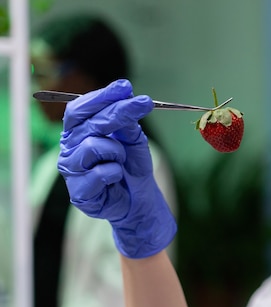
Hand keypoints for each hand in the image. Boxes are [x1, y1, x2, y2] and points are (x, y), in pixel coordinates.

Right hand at [58, 79, 175, 257]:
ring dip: (117, 151)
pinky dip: (116, 172)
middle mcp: (69, 148)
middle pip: (89, 123)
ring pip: (93, 146)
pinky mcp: (78, 192)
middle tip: (144, 104)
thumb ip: (126, 121)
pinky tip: (117, 178)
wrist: (138, 200)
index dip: (101, 96)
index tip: (125, 87)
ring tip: (121, 160)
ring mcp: (71, 171)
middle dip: (118, 112)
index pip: (79, 108)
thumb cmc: (131, 166)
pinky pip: (101, 172)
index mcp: (77, 132)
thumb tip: (126, 97)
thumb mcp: (132, 139)